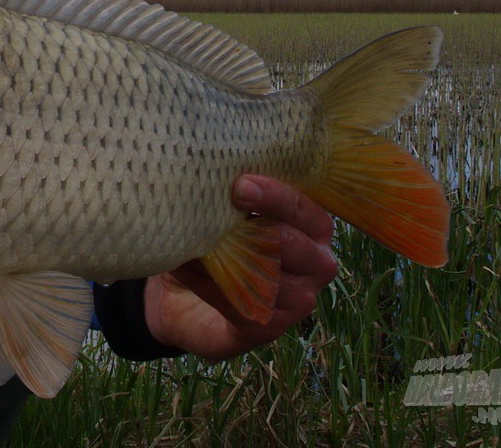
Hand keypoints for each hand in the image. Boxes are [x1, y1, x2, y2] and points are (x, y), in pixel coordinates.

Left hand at [143, 175, 336, 359]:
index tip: (241, 184)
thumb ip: (235, 195)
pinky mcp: (272, 327)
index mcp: (314, 227)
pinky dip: (208, 284)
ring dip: (223, 256)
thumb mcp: (229, 212)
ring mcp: (299, 299)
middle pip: (293, 242)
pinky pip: (241, 303)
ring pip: (266, 276)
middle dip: (256, 223)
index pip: (304, 209)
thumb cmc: (221, 240)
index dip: (276, 196)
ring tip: (190, 240)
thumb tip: (212, 173)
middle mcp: (317, 263)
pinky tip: (183, 268)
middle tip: (222, 207)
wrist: (190, 296)